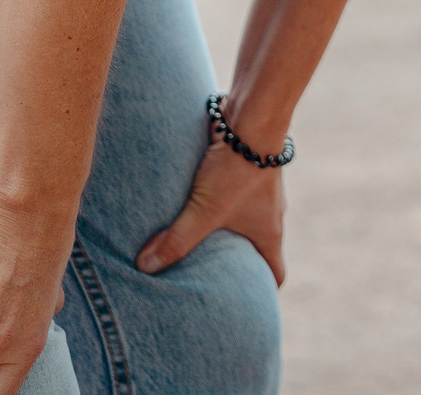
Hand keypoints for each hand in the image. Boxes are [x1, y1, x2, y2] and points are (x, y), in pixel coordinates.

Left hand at [136, 131, 286, 282]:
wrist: (252, 120)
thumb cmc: (236, 171)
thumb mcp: (202, 211)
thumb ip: (175, 241)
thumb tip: (145, 267)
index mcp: (269, 232)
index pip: (275, 272)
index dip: (262, 289)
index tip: (247, 299)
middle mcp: (271, 213)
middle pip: (259, 246)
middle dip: (238, 260)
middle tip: (213, 272)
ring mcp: (264, 190)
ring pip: (248, 218)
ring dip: (228, 227)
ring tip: (198, 235)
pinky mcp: (251, 168)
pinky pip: (239, 193)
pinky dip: (223, 200)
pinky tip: (198, 197)